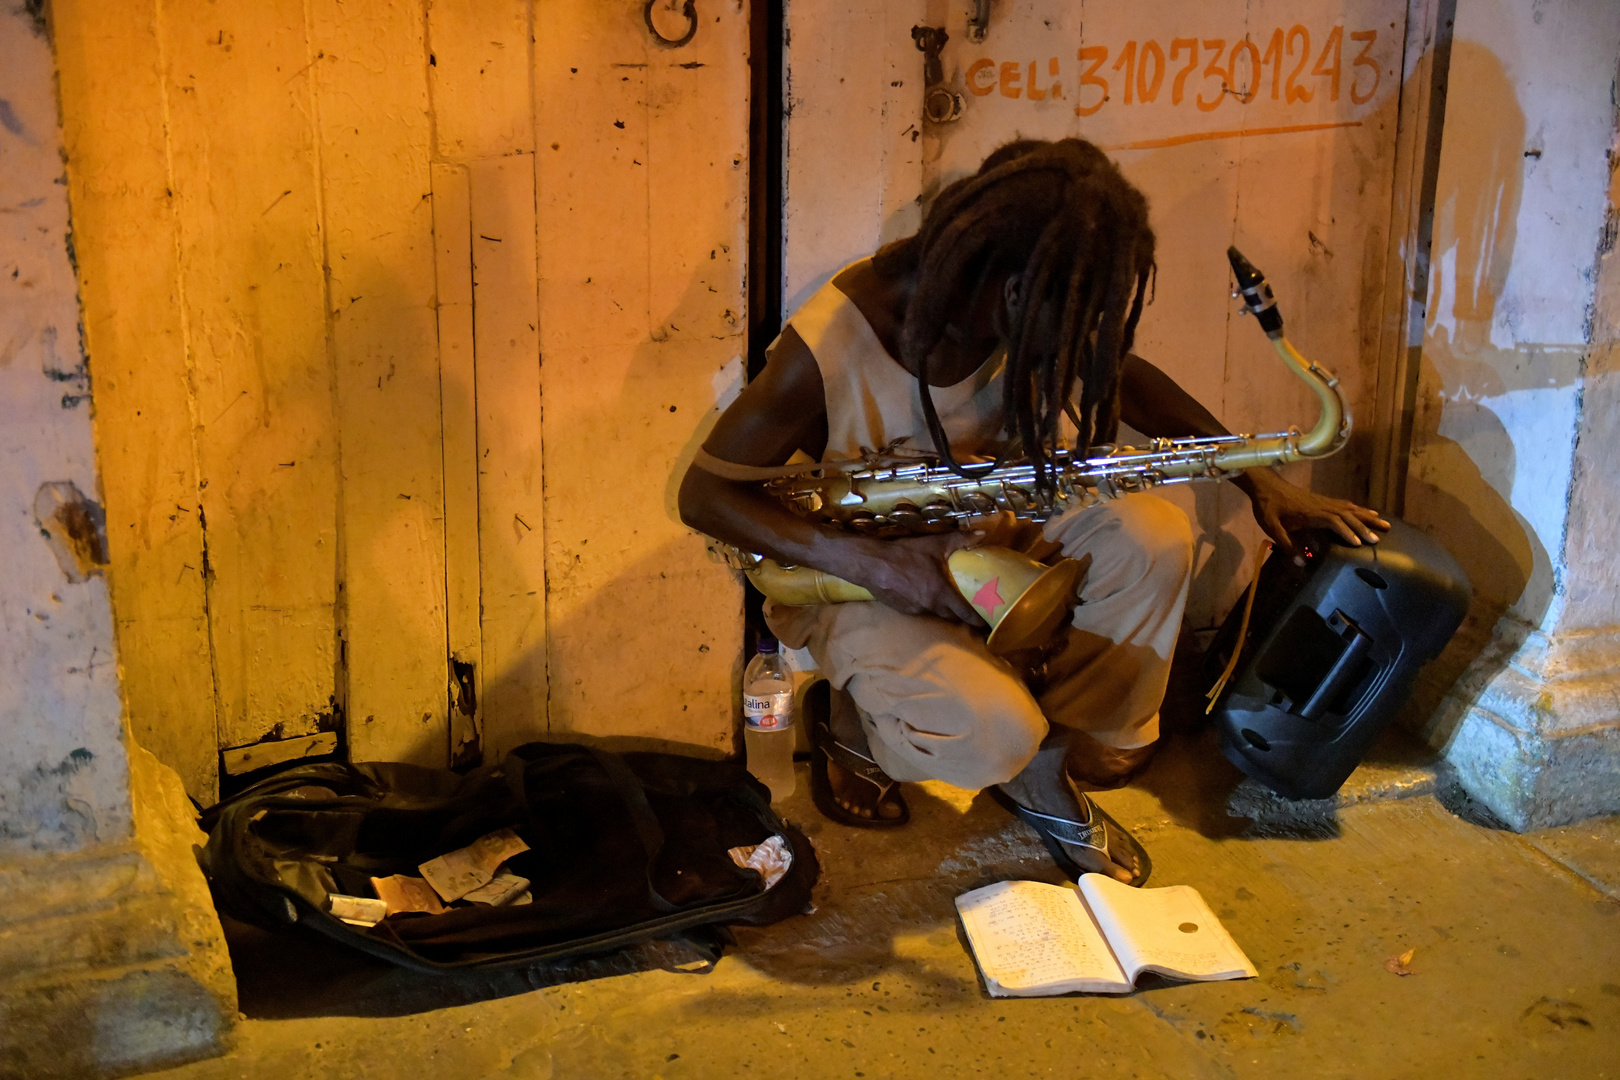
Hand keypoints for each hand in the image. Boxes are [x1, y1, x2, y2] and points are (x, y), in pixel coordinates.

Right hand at [841, 531, 986, 625]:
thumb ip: (960, 539)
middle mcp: (930, 605)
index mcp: (940, 592)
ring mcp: (915, 609)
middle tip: (971, 612)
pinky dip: (926, 605)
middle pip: (951, 616)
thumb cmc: (905, 553)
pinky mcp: (903, 610)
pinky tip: (924, 595)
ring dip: (943, 610)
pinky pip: (920, 610)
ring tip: (949, 603)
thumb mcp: (934, 544)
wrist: (872, 563)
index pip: (964, 613)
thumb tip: (981, 533)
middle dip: (961, 616)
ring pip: (935, 614)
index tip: (986, 626)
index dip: (977, 620)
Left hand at [1243, 470, 1389, 551]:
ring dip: (1366, 516)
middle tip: (1379, 538)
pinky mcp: (1322, 499)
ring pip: (1349, 508)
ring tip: (1384, 523)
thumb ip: (1286, 545)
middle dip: (1364, 526)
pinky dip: (1358, 509)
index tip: (1359, 543)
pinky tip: (1366, 512)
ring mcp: (1323, 500)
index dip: (1347, 531)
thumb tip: (1301, 564)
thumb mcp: (1271, 528)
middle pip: (1347, 514)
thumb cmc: (1267, 507)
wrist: (1265, 485)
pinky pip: (1344, 504)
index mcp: (1310, 513)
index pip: (1334, 521)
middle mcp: (1321, 505)